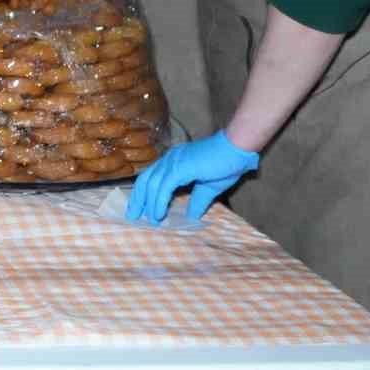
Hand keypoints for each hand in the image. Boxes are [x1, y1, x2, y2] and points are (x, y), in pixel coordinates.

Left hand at [127, 131, 260, 223]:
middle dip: (138, 199)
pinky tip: (157, 214)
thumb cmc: (226, 164)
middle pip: (145, 180)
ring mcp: (172, 162)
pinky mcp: (178, 168)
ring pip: (151, 185)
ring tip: (147, 219)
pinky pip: (163, 188)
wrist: (236, 149)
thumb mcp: (209, 188)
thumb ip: (197, 201)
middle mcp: (169, 160)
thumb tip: (192, 216)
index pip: (152, 177)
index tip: (140, 208)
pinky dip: (158, 202)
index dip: (144, 193)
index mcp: (174, 162)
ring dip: (147, 203)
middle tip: (133, 216)